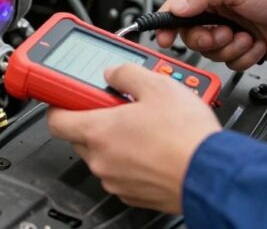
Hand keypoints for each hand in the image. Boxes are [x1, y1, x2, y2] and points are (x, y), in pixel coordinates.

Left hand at [47, 64, 220, 213]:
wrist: (211, 174)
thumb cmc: (185, 136)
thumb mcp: (157, 85)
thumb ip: (126, 73)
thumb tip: (114, 72)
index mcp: (98, 131)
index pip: (56, 119)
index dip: (61, 104)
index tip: (70, 95)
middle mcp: (101, 160)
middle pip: (80, 136)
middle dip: (96, 119)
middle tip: (119, 105)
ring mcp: (116, 180)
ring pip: (102, 155)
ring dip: (116, 140)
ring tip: (145, 125)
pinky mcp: (134, 194)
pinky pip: (121, 172)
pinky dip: (131, 159)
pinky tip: (153, 146)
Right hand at [156, 0, 266, 70]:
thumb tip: (176, 7)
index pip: (178, 7)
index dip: (166, 23)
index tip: (163, 38)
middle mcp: (221, 12)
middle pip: (192, 35)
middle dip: (206, 40)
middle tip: (222, 35)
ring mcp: (233, 32)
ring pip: (212, 53)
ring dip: (231, 49)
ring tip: (248, 37)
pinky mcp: (247, 50)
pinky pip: (232, 64)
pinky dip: (246, 58)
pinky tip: (259, 45)